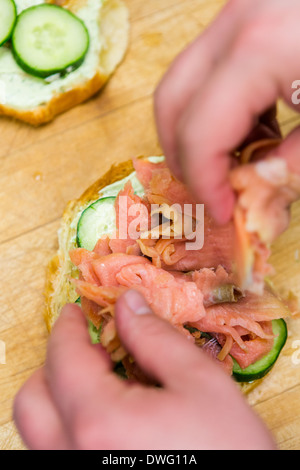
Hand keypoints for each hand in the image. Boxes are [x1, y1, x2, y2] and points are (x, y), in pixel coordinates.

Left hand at [14, 290, 275, 449]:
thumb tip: (128, 305)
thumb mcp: (200, 383)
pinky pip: (60, 449)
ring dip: (60, 394)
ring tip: (104, 381)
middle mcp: (74, 455)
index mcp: (100, 422)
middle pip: (34, 399)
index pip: (63, 358)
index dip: (68, 327)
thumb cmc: (229, 451)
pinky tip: (112, 416)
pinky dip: (72, 423)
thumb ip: (156, 338)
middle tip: (94, 348)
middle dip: (57, 363)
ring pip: (41, 430)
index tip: (78, 312)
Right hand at [155, 0, 299, 223]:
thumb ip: (297, 162)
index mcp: (262, 50)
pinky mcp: (248, 14)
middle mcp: (236, 24)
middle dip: (184, 158)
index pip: (200, 131)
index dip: (205, 183)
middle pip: (171, 103)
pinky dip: (216, 109)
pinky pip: (207, 70)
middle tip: (213, 190)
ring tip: (236, 161)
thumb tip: (258, 193)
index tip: (224, 212)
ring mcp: (238, 12)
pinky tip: (254, 128)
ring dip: (197, 133)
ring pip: (183, 84)